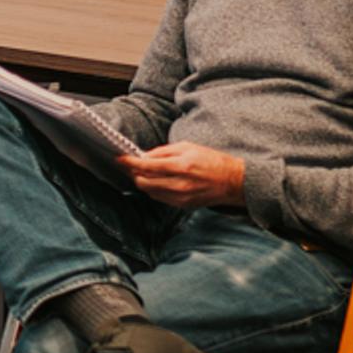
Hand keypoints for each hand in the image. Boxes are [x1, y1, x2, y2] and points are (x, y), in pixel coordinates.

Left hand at [122, 143, 245, 210]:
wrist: (232, 182)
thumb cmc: (211, 160)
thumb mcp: (188, 147)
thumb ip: (163, 151)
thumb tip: (145, 156)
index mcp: (180, 166)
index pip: (146, 166)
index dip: (129, 162)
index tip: (119, 159)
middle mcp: (178, 184)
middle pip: (143, 181)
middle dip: (133, 173)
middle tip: (129, 165)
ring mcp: (180, 197)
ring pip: (149, 191)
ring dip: (142, 182)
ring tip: (142, 172)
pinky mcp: (182, 205)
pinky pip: (159, 198)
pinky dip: (153, 189)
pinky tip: (155, 182)